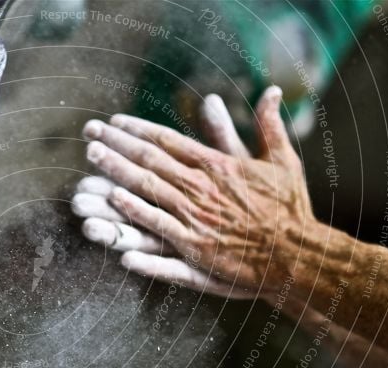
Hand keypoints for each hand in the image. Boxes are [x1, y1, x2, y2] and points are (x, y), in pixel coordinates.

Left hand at [76, 86, 314, 300]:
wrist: (299, 254)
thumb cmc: (290, 209)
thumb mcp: (283, 160)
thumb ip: (268, 126)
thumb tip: (270, 92)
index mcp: (217, 165)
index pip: (168, 141)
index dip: (137, 129)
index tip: (113, 122)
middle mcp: (201, 188)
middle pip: (150, 161)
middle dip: (116, 145)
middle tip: (88, 135)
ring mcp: (195, 219)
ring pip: (147, 192)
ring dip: (116, 174)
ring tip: (90, 163)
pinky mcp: (195, 249)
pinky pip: (158, 231)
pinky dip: (136, 219)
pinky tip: (114, 208)